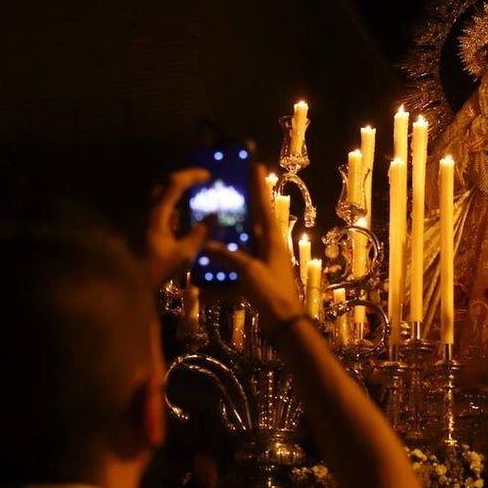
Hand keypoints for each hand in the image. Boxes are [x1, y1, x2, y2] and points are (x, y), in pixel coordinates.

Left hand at [143, 167, 210, 287]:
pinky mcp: (138, 226)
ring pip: (159, 197)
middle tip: (200, 184)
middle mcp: (145, 210)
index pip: (174, 183)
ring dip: (176, 196)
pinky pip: (155, 210)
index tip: (208, 175)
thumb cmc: (155, 270)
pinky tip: (178, 223)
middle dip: (184, 182)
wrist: (128, 284)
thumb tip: (214, 216)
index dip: (192, 175)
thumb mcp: (183, 254)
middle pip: (165, 185)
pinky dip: (169, 209)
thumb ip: (200, 233)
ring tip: (192, 202)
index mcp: (156, 214)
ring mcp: (139, 217)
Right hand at [201, 164, 302, 329]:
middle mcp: (269, 247)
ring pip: (242, 247)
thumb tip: (207, 246)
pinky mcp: (258, 280)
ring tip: (208, 233)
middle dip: (239, 210)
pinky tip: (204, 283)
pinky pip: (236, 273)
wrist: (284, 323)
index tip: (254, 164)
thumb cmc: (271, 292)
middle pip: (252, 222)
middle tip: (225, 194)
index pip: (263, 205)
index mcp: (271, 239)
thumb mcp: (248, 271)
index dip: (257, 185)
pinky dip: (222, 277)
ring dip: (226, 243)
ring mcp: (264, 264)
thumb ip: (228, 256)